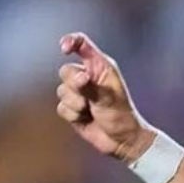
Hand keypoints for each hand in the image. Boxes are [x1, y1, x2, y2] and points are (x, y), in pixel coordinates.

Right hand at [56, 32, 152, 161]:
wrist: (122, 140)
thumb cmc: (121, 115)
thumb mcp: (108, 98)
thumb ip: (90, 85)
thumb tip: (79, 75)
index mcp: (100, 67)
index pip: (82, 44)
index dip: (70, 41)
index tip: (64, 49)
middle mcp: (88, 76)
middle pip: (65, 71)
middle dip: (74, 85)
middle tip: (89, 99)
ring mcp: (79, 93)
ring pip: (61, 90)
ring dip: (75, 104)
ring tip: (91, 111)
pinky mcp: (72, 108)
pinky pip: (61, 107)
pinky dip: (72, 115)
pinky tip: (85, 119)